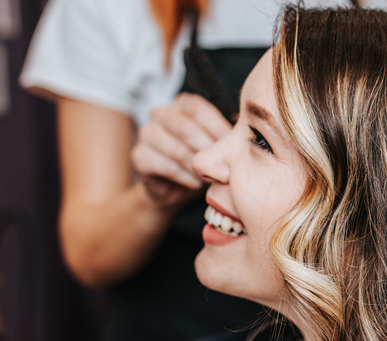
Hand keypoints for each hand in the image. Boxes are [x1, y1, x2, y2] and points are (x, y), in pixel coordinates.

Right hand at [131, 93, 232, 208]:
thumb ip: (226, 136)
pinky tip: (195, 184)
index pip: (197, 109)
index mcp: (182, 104)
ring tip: (210, 178)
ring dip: (196, 167)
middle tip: (222, 167)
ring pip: (175, 148)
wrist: (176, 190)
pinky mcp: (139, 156)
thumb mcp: (217, 146)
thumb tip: (248, 134)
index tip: (233, 149)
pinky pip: (165, 166)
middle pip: (185, 128)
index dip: (217, 129)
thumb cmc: (201, 162)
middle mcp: (161, 114)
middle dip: (207, 151)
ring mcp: (146, 133)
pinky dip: (184, 177)